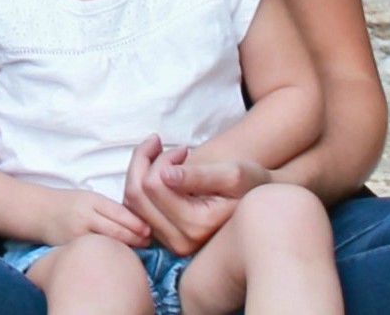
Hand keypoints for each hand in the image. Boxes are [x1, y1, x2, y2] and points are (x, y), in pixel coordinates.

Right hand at [42, 189, 150, 248]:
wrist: (39, 211)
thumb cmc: (69, 204)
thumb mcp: (89, 198)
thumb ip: (110, 209)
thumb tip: (140, 224)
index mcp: (91, 200)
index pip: (120, 213)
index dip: (138, 224)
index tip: (150, 231)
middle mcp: (84, 216)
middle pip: (117, 231)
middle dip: (136, 239)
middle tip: (148, 243)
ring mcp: (77, 234)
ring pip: (108, 244)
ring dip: (125, 249)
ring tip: (136, 251)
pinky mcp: (71, 249)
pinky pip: (94, 253)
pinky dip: (108, 254)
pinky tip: (116, 256)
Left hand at [123, 136, 270, 254]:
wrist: (258, 205)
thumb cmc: (249, 184)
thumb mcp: (231, 174)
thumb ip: (198, 176)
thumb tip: (166, 175)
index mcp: (197, 226)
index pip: (155, 185)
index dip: (162, 159)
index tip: (183, 148)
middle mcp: (181, 241)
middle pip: (137, 194)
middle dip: (145, 161)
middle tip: (169, 147)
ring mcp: (170, 241)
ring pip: (131, 201)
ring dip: (140, 170)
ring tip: (167, 156)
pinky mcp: (163, 236)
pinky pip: (134, 207)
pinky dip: (139, 182)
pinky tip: (159, 170)